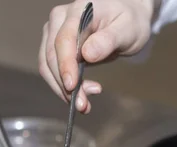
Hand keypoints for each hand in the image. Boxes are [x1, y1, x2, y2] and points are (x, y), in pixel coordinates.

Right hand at [39, 0, 157, 112]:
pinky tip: (81, 94)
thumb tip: (87, 54)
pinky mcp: (55, 46)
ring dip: (62, 89)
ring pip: (47, 65)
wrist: (126, 19)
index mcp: (78, 11)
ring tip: (84, 104)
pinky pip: (52, 70)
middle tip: (82, 104)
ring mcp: (54, 32)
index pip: (64, 40)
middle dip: (64, 84)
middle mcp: (60, 19)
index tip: (72, 86)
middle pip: (52, 55)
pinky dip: (63, 86)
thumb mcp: (128, 29)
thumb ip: (109, 40)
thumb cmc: (129, 21)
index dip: (65, 65)